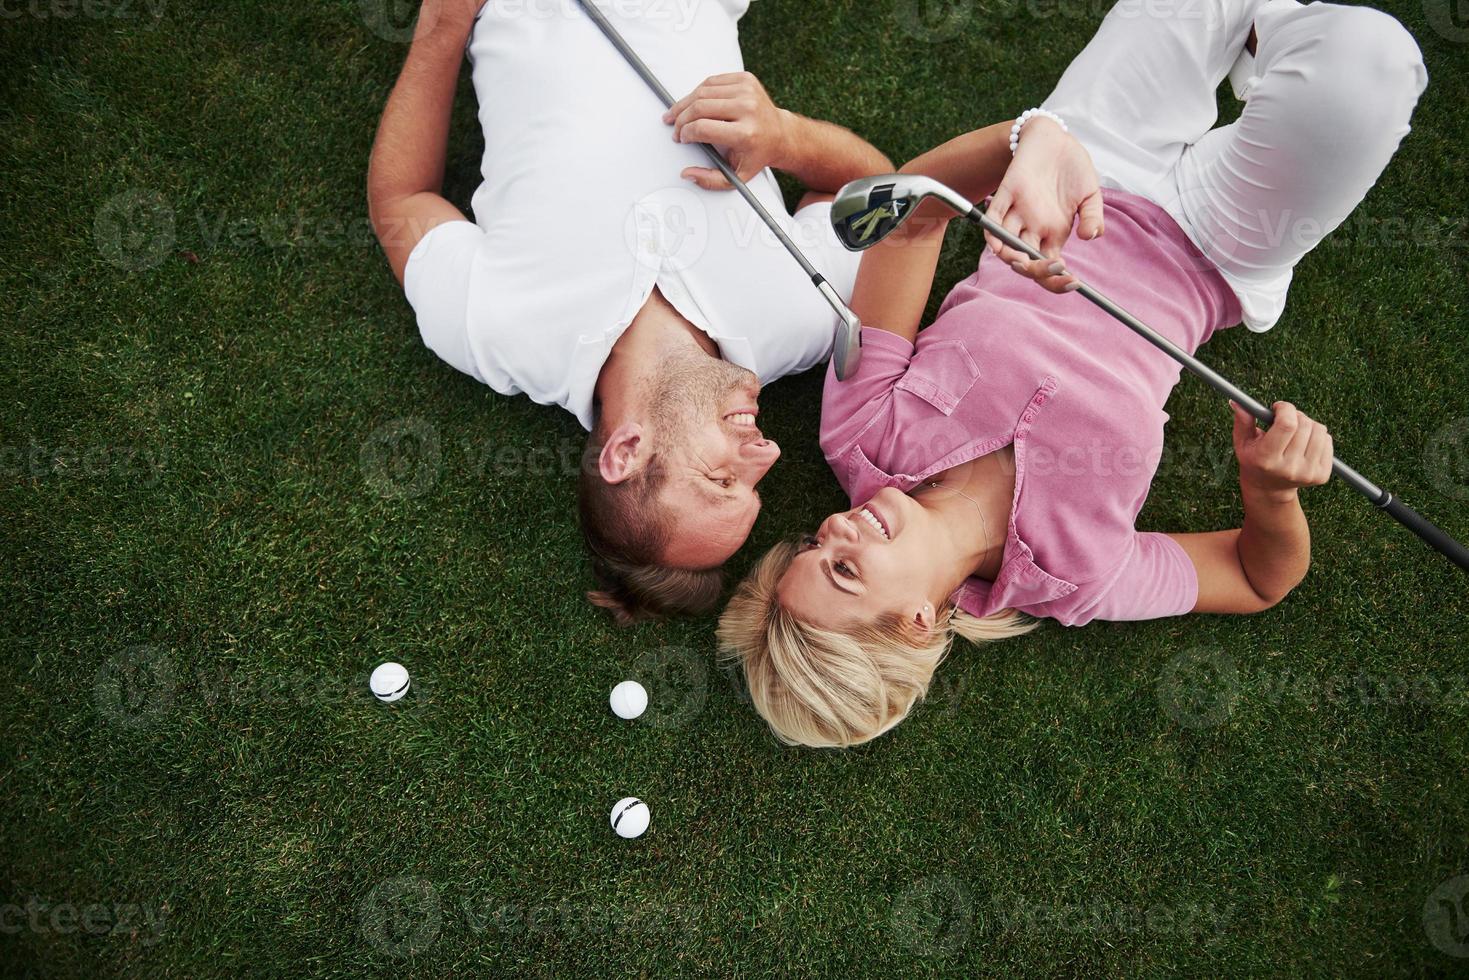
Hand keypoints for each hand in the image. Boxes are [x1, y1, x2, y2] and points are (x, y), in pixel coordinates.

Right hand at [663, 72, 791, 189]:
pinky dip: (699, 91)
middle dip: (681, 118)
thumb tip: (688, 174)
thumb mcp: (737, 176)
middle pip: (699, 107)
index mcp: (746, 133)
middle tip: (676, 125)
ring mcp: (747, 91)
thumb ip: (710, 180)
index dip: (685, 133)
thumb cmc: (758, 152)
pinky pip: (712, 81)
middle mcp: (748, 108)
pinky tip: (695, 101)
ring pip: (702, 91)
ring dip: (685, 103)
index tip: (682, 137)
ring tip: (679, 112)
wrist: (780, 134)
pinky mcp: (746, 79)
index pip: (702, 127)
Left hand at [984, 117, 1103, 292]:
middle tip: (1053, 267)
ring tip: (1025, 261)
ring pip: (1007, 247)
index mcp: (1054, 232)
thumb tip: (1092, 236)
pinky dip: (992, 234)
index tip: (1072, 281)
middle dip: (1037, 272)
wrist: (1056, 138)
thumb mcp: (1090, 192)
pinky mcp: (1005, 194)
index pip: (1050, 267)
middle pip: (1027, 263)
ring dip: (1013, 258)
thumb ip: (1093, 216)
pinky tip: (999, 244)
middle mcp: (1033, 228)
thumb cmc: (1073, 167)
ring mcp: (1018, 213)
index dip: (1058, 280)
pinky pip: (992, 220)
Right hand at [1232, 401, 1334, 499]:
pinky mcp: (1321, 475)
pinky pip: (1328, 441)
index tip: (1279, 408)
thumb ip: (1242, 421)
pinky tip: (1305, 444)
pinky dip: (1318, 436)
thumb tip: (1237, 402)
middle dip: (1296, 415)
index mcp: (1266, 459)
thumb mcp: (1243, 442)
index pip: (1287, 425)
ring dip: (1308, 425)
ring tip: (1296, 433)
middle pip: (1304, 425)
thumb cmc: (1255, 460)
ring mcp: (1307, 473)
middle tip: (1286, 420)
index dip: (1286, 409)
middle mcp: (1288, 469)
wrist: (1269, 488)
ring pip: (1319, 430)